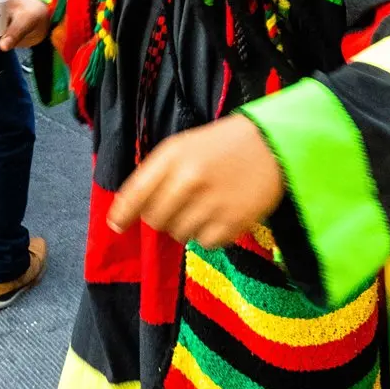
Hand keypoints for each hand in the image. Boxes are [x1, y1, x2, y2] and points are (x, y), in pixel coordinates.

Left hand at [107, 116, 284, 248]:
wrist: (272, 144)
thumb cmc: (222, 144)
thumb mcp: (184, 146)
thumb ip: (156, 173)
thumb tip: (126, 208)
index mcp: (173, 156)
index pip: (136, 193)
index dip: (122, 213)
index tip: (116, 225)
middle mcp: (188, 180)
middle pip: (155, 220)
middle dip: (161, 216)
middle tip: (178, 205)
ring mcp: (211, 203)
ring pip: (178, 234)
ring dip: (186, 226)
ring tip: (204, 207)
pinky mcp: (232, 223)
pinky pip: (205, 243)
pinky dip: (209, 235)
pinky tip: (220, 215)